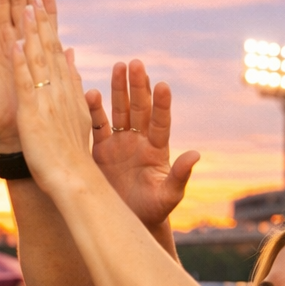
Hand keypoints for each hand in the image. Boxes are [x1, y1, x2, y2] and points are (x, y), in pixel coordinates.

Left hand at [12, 0, 92, 189]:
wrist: (73, 178)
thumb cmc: (71, 151)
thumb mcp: (75, 109)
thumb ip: (72, 80)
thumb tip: (70, 55)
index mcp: (63, 85)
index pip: (53, 45)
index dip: (46, 18)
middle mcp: (56, 86)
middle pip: (46, 41)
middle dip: (37, 11)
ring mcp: (46, 97)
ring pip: (38, 56)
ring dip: (31, 28)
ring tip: (24, 2)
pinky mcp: (35, 112)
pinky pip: (27, 83)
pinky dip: (21, 62)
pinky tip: (15, 43)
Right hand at [87, 61, 198, 230]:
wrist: (129, 222)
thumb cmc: (153, 211)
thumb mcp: (169, 196)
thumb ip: (180, 176)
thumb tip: (196, 154)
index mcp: (157, 150)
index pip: (160, 122)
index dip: (162, 105)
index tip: (162, 85)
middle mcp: (139, 141)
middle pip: (139, 109)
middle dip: (138, 86)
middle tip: (136, 63)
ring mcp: (119, 144)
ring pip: (119, 111)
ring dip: (119, 89)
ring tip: (118, 66)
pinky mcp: (100, 151)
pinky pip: (96, 127)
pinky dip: (93, 111)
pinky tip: (89, 93)